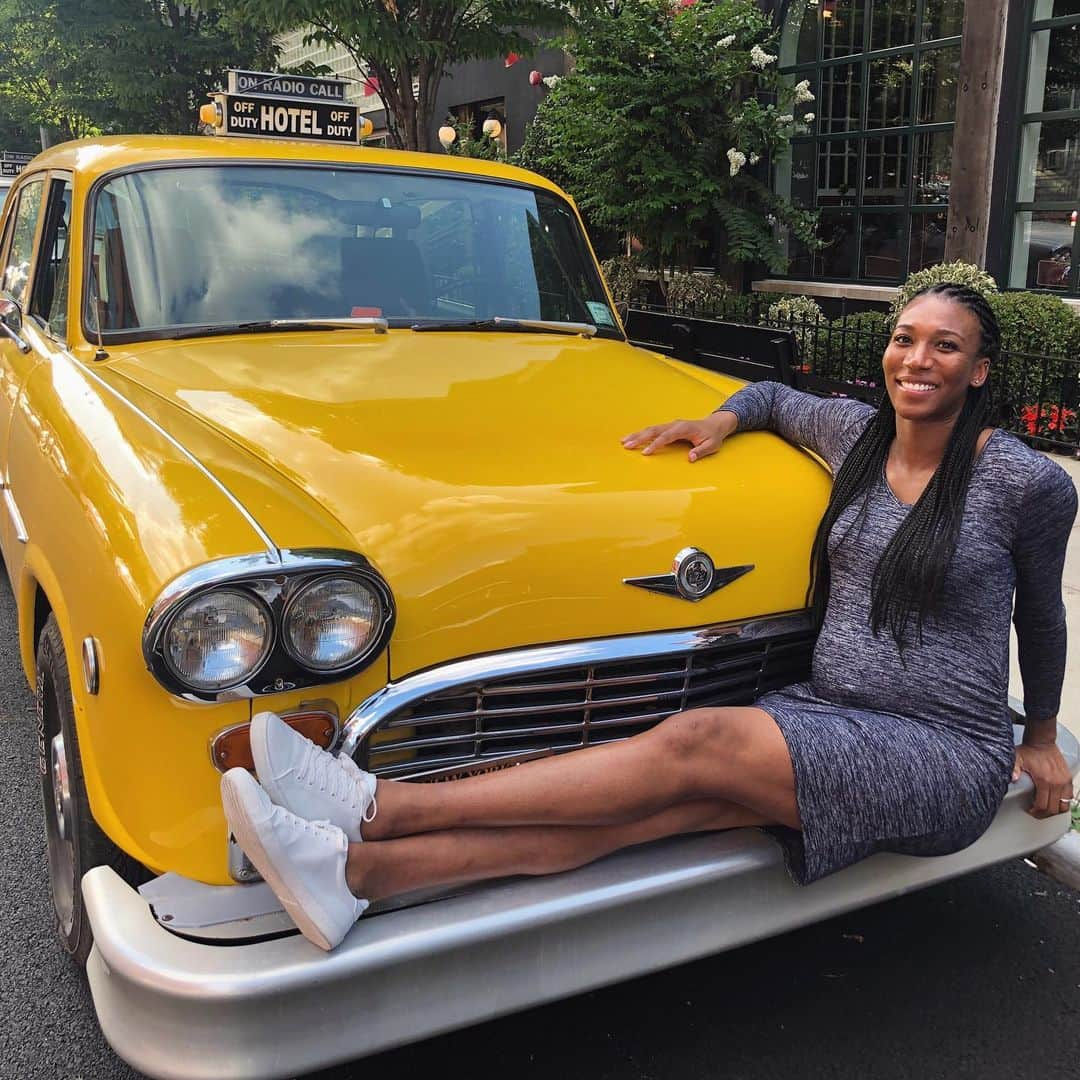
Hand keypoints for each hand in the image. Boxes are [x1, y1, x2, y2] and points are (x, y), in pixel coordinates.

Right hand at [621, 412, 735, 462]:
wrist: (715, 424)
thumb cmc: (713, 436)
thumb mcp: (712, 445)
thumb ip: (701, 451)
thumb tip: (690, 458)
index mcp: (684, 428)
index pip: (666, 436)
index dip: (655, 444)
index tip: (645, 452)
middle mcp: (675, 424)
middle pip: (654, 430)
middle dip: (639, 438)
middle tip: (626, 445)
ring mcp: (670, 425)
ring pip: (651, 429)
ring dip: (637, 435)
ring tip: (623, 442)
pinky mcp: (668, 427)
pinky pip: (653, 430)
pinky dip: (641, 434)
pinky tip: (632, 438)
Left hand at [1012, 740, 1073, 818]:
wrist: (1041, 741)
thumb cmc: (1029, 751)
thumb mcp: (1017, 759)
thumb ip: (1014, 769)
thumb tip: (1012, 779)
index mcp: (1045, 781)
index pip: (1043, 805)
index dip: (1036, 811)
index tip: (1030, 810)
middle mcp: (1057, 783)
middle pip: (1054, 808)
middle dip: (1044, 814)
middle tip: (1036, 813)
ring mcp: (1064, 781)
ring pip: (1064, 805)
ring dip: (1055, 810)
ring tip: (1046, 809)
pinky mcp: (1068, 779)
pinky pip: (1069, 797)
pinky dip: (1063, 802)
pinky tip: (1054, 801)